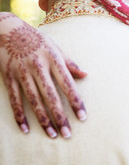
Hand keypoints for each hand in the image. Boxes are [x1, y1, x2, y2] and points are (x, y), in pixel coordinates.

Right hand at [0, 12, 86, 137]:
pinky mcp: (8, 77)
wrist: (7, 30)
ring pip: (33, 101)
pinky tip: (26, 129)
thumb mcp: (55, 47)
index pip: (67, 84)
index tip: (83, 117)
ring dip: (43, 119)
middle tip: (68, 134)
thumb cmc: (36, 39)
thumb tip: (85, 75)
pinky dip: (20, 115)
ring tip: (52, 135)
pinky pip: (15, 99)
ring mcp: (22, 72)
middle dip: (60, 116)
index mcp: (53, 59)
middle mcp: (38, 67)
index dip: (75, 101)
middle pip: (51, 96)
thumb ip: (69, 63)